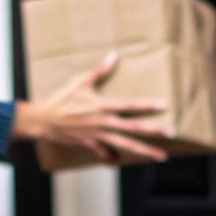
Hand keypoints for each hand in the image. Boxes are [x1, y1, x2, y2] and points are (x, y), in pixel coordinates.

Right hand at [14, 52, 169, 164]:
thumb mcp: (80, 81)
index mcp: (102, 106)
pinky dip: (114, 156)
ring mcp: (98, 136)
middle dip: (154, 131)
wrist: (44, 121)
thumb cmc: (62, 99)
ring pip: (126, 145)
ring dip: (145, 150)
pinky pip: (106, 152)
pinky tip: (122, 160)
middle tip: (172, 133)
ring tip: (161, 156)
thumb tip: (114, 55)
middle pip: (134, 128)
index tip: (165, 105)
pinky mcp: (91, 145)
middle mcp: (103, 123)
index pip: (130, 106)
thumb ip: (99, 71)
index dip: (148, 105)